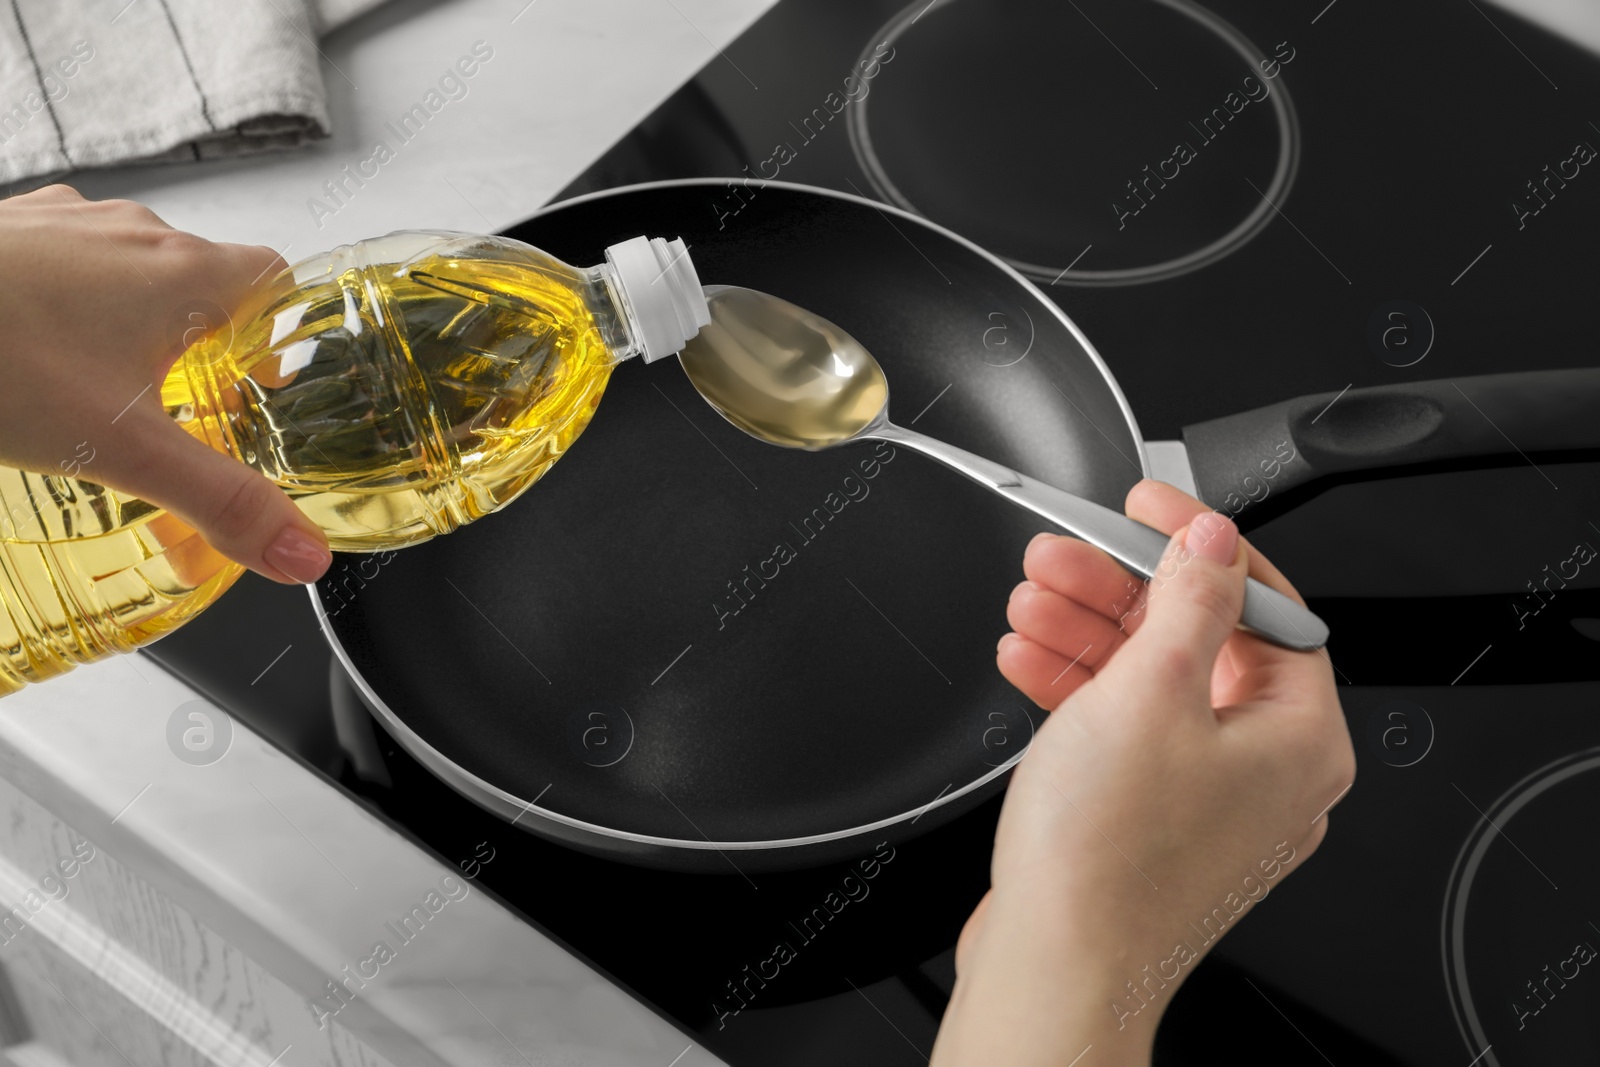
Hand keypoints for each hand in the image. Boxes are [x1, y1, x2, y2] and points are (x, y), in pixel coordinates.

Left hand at [0, 185, 329, 583]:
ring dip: (137, 322)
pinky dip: (70, 305)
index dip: (284, 332)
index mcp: (182, 274)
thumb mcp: (123, 451)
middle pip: (203, 280)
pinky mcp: (5, 232)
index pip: (276, 280)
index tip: (268, 382)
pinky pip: (62, 263)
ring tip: (109, 389)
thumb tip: (302, 554)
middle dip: (207, 344)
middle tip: (190, 409)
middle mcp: (129, 233)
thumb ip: (222, 504)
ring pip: (130, 270)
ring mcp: (61, 225)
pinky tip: (39, 355)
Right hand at [932, 480, 1354, 1066]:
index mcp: (1299, 739)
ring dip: (1086, 634)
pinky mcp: (1148, 821)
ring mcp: (1205, 801)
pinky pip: (1121, 731)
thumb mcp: (1151, 693)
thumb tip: (1210, 543)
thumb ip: (1188, 602)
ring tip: (1030, 601)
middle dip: (1119, 591)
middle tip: (1064, 554)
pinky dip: (1076, 691)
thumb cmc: (1109, 862)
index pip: (1264, 606)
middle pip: (1198, 641)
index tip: (1151, 505)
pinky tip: (1029, 661)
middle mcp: (1264, 772)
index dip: (1199, 544)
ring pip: (1151, 684)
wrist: (1053, 969)